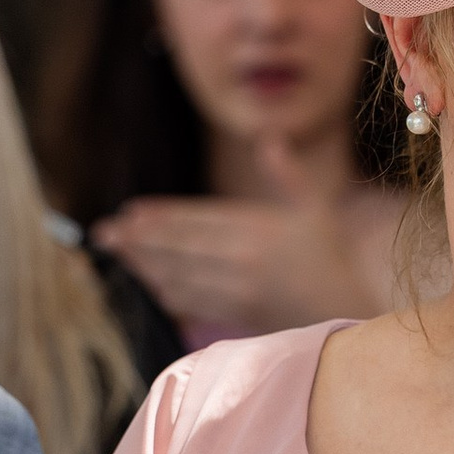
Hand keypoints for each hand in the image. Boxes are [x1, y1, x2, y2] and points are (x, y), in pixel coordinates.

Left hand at [96, 160, 389, 339]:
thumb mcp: (316, 210)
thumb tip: (270, 136)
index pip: (198, 220)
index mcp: (260, 229)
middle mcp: (245, 260)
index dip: (161, 216)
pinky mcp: (238, 317)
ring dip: (144, 265)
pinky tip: (149, 283)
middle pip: (180, 248)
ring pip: (179, 275)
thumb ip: (287, 175)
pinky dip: (167, 291)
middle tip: (104, 233)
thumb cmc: (331, 258)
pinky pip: (193, 302)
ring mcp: (239, 291)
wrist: (349, 313)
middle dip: (138, 239)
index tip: (130, 211)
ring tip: (118, 253)